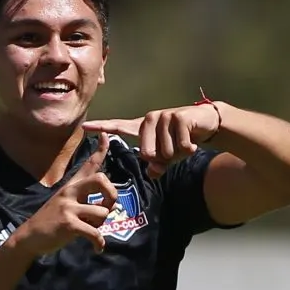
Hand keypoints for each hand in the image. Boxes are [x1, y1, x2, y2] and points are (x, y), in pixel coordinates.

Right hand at [17, 134, 113, 255]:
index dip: (100, 150)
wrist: (30, 237)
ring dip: (101, 225)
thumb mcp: (65, 202)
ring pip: (102, 212)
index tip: (106, 135)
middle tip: (107, 208)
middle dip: (111, 196)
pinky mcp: (69, 224)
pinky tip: (97, 247)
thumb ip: (84, 198)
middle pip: (101, 180)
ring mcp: (69, 207)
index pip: (89, 164)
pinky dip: (99, 242)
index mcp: (72, 186)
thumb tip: (108, 203)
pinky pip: (95, 232)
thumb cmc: (52, 221)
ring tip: (90, 230)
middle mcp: (70, 192)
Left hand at [83, 101, 221, 178]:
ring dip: (179, 154)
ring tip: (184, 143)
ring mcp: (163, 116)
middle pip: (147, 153)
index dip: (102, 128)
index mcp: (143, 128)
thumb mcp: (168, 157)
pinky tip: (192, 141)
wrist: (205, 124)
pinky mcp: (178, 117)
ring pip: (165, 152)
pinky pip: (180, 146)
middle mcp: (150, 119)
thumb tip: (151, 172)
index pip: (119, 127)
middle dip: (163, 159)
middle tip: (174, 151)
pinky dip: (189, 149)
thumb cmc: (182, 140)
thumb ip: (158, 165)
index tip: (85, 127)